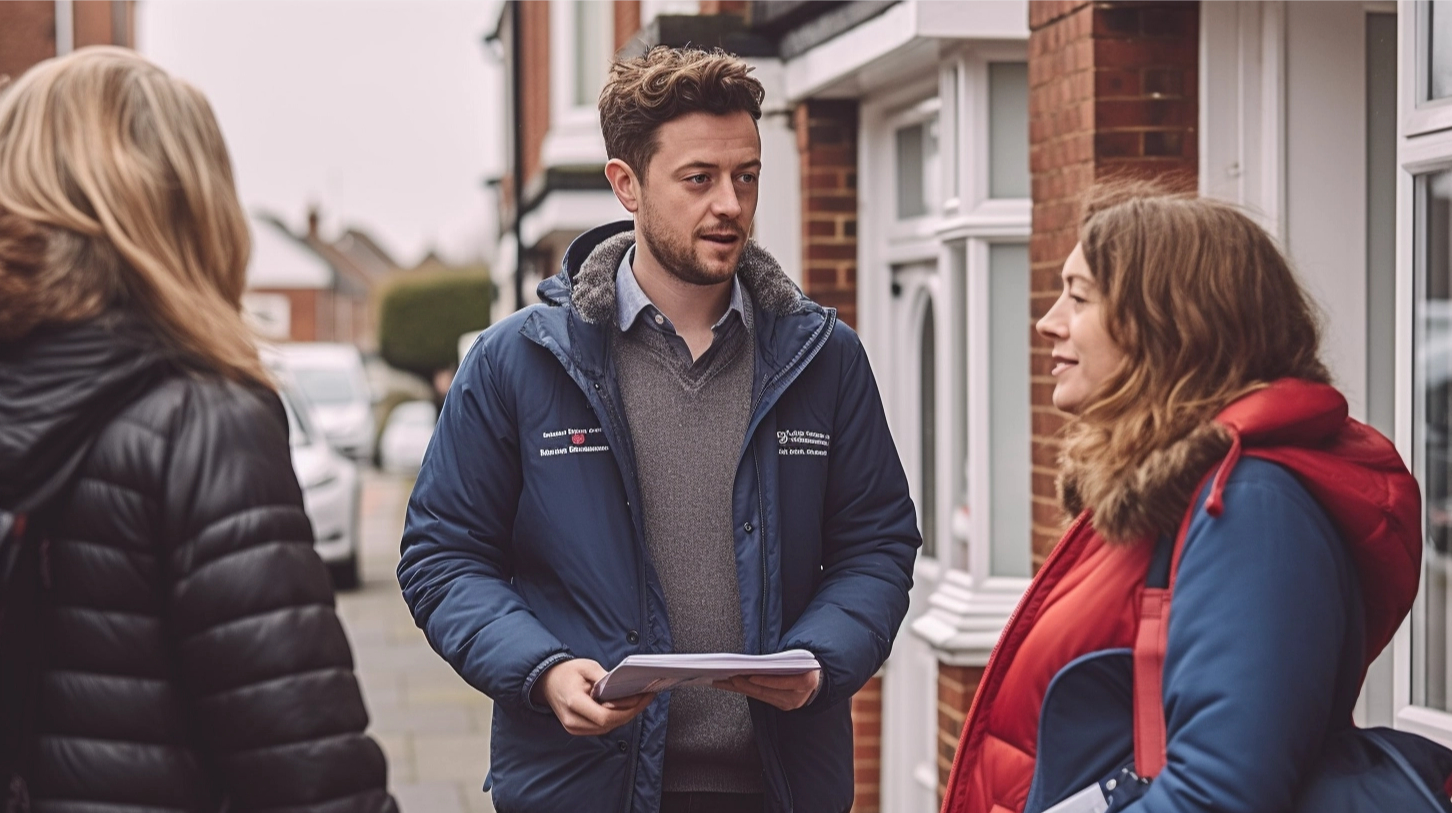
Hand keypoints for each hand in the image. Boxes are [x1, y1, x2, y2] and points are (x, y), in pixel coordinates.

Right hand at [532, 658, 654, 735]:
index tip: (641, 697)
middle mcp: (573, 720)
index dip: (626, 709)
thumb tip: (624, 688)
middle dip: (631, 712)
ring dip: (625, 716)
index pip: (605, 716)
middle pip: (609, 724)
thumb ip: (605, 679)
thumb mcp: (587, 667)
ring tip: (640, 701)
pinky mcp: (578, 729)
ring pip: (607, 729)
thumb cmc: (567, 672)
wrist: (547, 682)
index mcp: (574, 703)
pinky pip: (601, 728)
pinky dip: (615, 718)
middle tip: (646, 698)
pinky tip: (626, 707)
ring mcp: (574, 727)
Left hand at [713, 669, 820, 710]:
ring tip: (724, 682)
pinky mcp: (782, 706)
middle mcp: (797, 697)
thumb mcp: (800, 658)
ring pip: (761, 696)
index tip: (749, 676)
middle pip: (767, 691)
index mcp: (806, 682)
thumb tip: (760, 659)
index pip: (782, 682)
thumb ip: (784, 660)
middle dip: (746, 684)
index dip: (765, 680)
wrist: (819, 679)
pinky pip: (762, 697)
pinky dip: (747, 690)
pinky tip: (733, 686)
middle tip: (729, 677)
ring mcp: (789, 704)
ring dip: (741, 688)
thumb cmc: (806, 663)